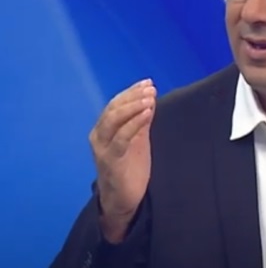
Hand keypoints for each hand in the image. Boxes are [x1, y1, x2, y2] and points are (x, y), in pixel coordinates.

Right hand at [89, 78, 156, 241]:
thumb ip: (141, 120)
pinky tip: (147, 114)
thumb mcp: (137, 139)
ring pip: (113, 121)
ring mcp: (103, 149)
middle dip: (132, 96)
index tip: (148, 82)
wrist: (123, 199)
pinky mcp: (111, 162)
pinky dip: (134, 124)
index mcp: (104, 129)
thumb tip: (150, 98)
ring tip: (149, 98)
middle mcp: (99, 136)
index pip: (115, 104)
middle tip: (150, 88)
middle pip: (112, 109)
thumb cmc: (130, 168)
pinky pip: (121, 139)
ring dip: (132, 107)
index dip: (131, 92)